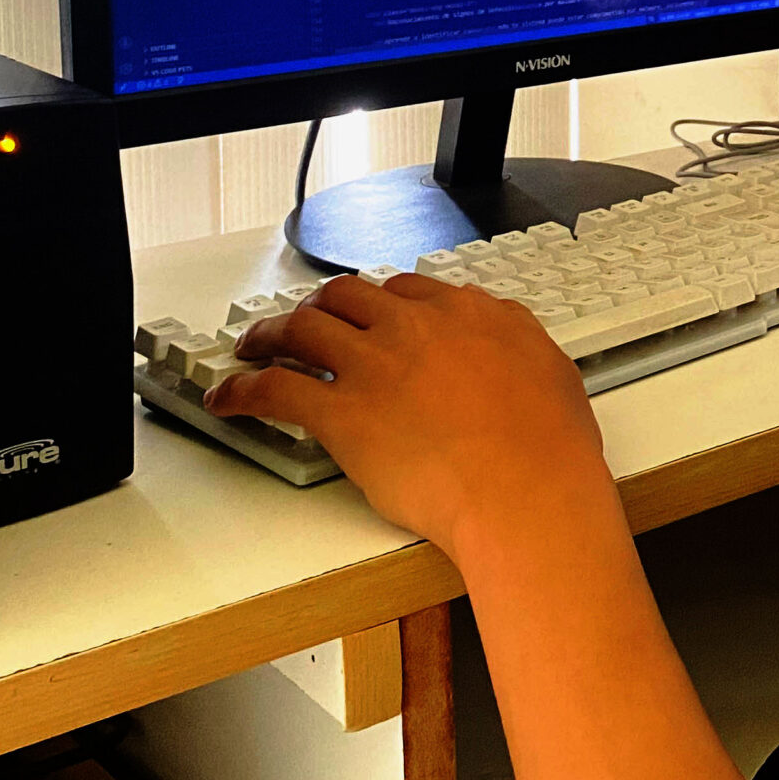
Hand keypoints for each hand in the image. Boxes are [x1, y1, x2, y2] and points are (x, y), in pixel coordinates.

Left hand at [207, 272, 605, 553]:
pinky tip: (228, 398)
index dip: (380, 302)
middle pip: (347, 296)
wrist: (524, 489)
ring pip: (304, 328)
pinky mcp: (340, 414)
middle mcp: (413, 327)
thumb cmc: (546, 446)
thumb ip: (518, 339)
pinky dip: (243, 389)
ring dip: (269, 334)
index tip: (369, 314)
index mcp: (466, 313)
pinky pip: (275, 388)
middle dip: (319, 305)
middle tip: (304, 320)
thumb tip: (506, 333)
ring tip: (252, 345)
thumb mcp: (551, 368)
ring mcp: (373, 366)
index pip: (407, 290)